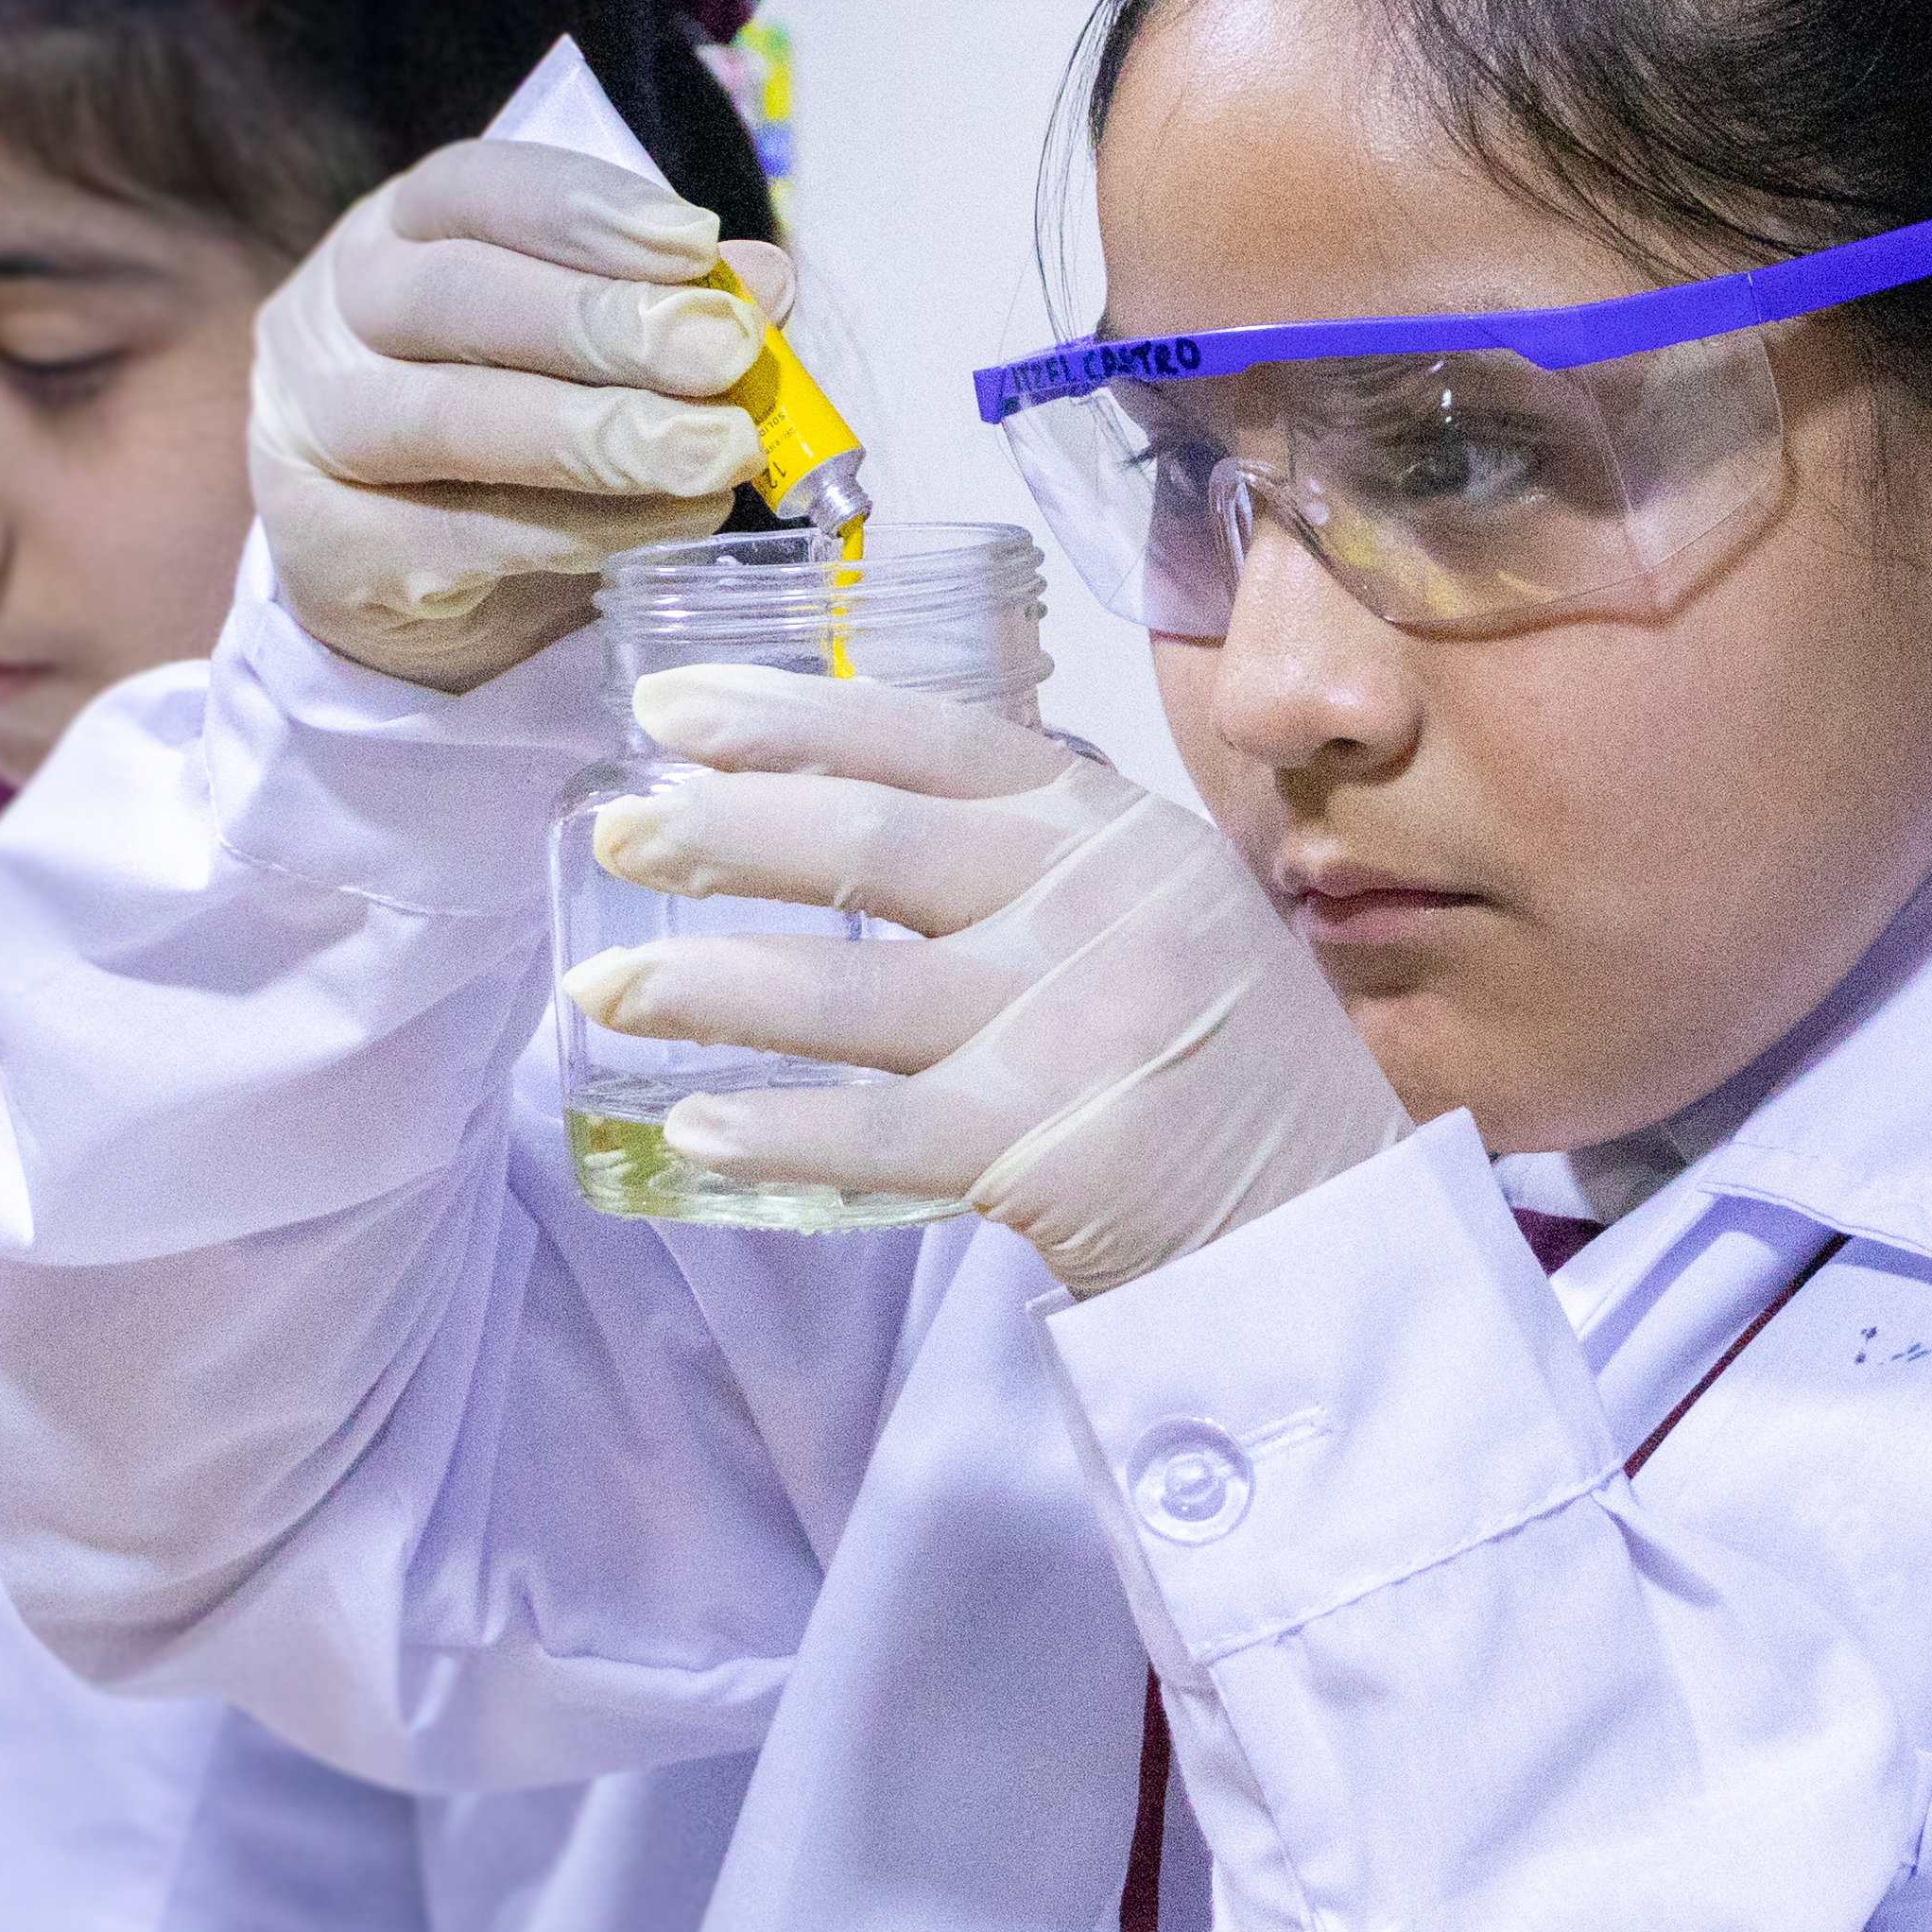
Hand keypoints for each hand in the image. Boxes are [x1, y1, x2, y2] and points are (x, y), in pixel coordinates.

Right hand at [250, 137, 798, 691]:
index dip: (582, 206)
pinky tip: (666, 526)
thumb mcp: (588, 355)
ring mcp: (311, 433)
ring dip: (597, 437)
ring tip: (718, 455)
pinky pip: (448, 540)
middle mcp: (334, 314)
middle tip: (724, 352)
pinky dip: (571, 533)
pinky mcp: (321, 553)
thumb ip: (671, 308)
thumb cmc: (505, 437)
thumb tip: (768, 279)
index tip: (694, 241)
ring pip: (446, 419)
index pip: (470, 187)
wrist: (396, 584)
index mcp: (397, 233)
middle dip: (602, 323)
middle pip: (454, 296)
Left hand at [562, 668, 1409, 1296]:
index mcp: (1117, 830)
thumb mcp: (1176, 909)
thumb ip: (1055, 848)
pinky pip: (878, 1135)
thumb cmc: (1236, 1070)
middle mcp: (1091, 906)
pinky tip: (690, 1124)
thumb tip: (897, 774)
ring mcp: (1067, 1025)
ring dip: (706, 985)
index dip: (792, 713)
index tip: (674, 707)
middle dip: (722, 830)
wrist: (1331, 1224)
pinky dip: (778, 1128)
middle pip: (869, 840)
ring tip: (601, 989)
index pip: (932, 735)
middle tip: (616, 830)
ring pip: (847, 990)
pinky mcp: (1044, 1147)